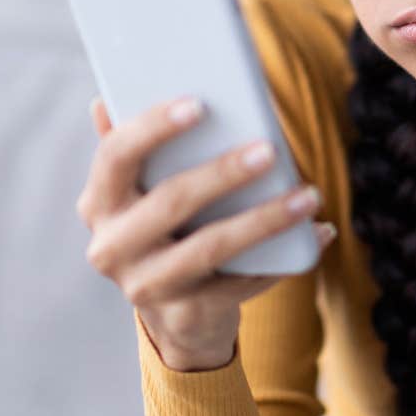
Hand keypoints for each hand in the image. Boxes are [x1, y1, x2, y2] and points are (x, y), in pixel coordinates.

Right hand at [75, 94, 335, 370]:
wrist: (177, 313)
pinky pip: (240, 283)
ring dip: (265, 219)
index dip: (153, 127)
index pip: (115, 156)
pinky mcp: (184, 315)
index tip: (199, 103)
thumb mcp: (143, 192)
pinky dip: (283, 259)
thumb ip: (131, 149)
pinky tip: (317, 233)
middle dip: (223, 173)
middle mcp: (110, 247)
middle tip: (270, 150)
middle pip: (170, 202)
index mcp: (98, 203)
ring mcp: (146, 286)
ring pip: (210, 248)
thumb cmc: (166, 230)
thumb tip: (103, 100)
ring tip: (308, 196)